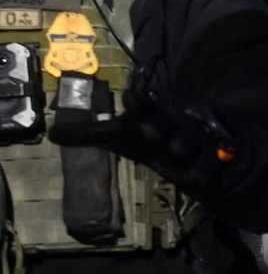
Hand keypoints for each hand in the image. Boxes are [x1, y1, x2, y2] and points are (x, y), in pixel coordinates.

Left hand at [48, 88, 236, 189]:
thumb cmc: (150, 137)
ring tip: (176, 153)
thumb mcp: (120, 135)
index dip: (135, 103)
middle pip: (157, 127)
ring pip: (180, 144)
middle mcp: (170, 122)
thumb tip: (51, 135)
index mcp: (148, 114)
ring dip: (176, 149)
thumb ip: (88, 134)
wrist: (194, 143)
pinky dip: (199, 172)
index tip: (128, 96)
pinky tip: (196, 177)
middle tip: (150, 135)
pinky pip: (203, 166)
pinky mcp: (210, 155)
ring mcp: (192, 137)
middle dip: (154, 130)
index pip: (140, 105)